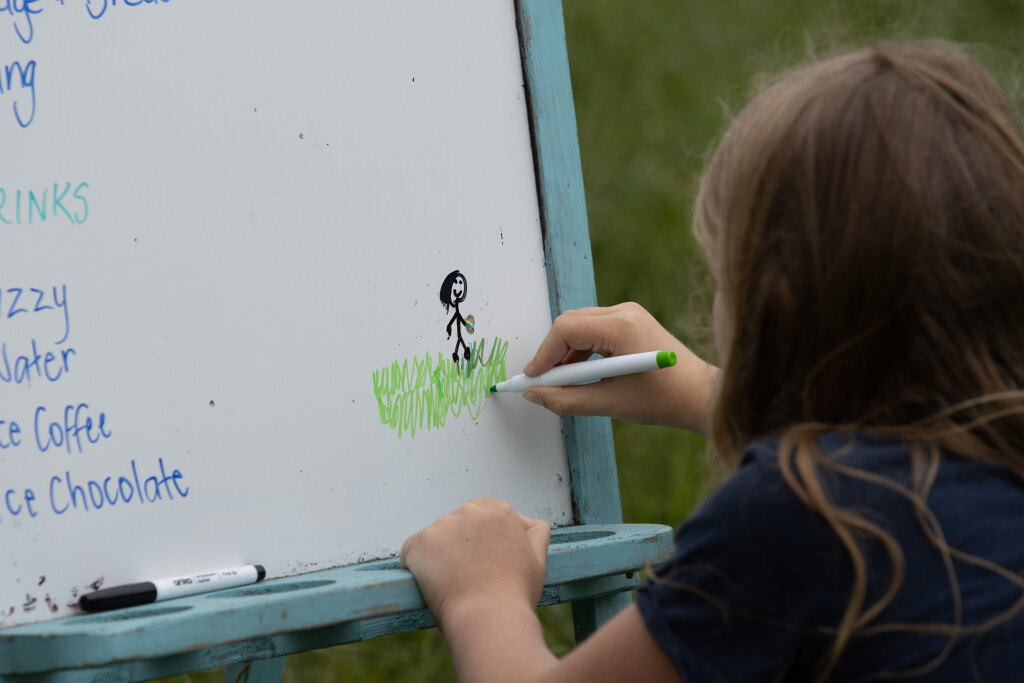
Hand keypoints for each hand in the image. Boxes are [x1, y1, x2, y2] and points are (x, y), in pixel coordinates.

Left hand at [401, 498, 549, 629]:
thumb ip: (535, 533)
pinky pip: (412, 555)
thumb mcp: (538, 558)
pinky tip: (434, 587)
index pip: (481, 520)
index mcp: (499, 510)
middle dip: (459, 550)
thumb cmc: (514, 593)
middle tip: (471, 579)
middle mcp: (469, 510)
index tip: (486, 566)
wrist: (489, 617)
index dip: (481, 545)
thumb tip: (527, 523)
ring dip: (439, 561)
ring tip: (455, 586)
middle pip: (457, 529)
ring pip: (435, 543)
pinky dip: (418, 570)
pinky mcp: (418, 543)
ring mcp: (441, 525)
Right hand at [522, 302, 717, 434]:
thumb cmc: (664, 399)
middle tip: (543, 383)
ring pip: (580, 326)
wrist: (701, 396)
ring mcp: (629, 314)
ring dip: (566, 354)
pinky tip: (582, 376)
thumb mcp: (609, 403)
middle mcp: (624, 312)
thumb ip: (567, 399)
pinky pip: (594, 330)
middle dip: (552, 353)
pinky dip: (582, 351)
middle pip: (570, 323)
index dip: (544, 355)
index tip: (533, 380)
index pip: (566, 330)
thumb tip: (535, 395)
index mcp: (622, 326)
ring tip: (564, 385)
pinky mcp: (631, 322)